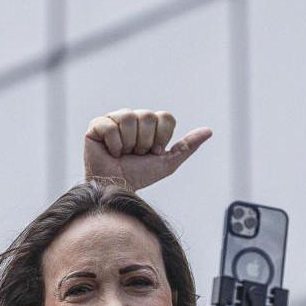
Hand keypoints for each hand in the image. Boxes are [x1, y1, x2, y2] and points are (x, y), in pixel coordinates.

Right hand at [82, 110, 211, 191]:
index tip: (154, 152)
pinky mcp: (96, 125)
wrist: (116, 188)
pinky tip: (111, 152)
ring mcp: (114, 119)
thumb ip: (187, 146)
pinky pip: (110, 126)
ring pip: (128, 118)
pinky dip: (114, 144)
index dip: (162, 137)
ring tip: (123, 153)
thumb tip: (209, 131)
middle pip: (147, 116)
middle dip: (145, 142)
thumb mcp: (168, 163)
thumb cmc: (140, 176)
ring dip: (129, 143)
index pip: (165, 117)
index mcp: (150, 123)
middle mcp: (133, 118)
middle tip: (137, 154)